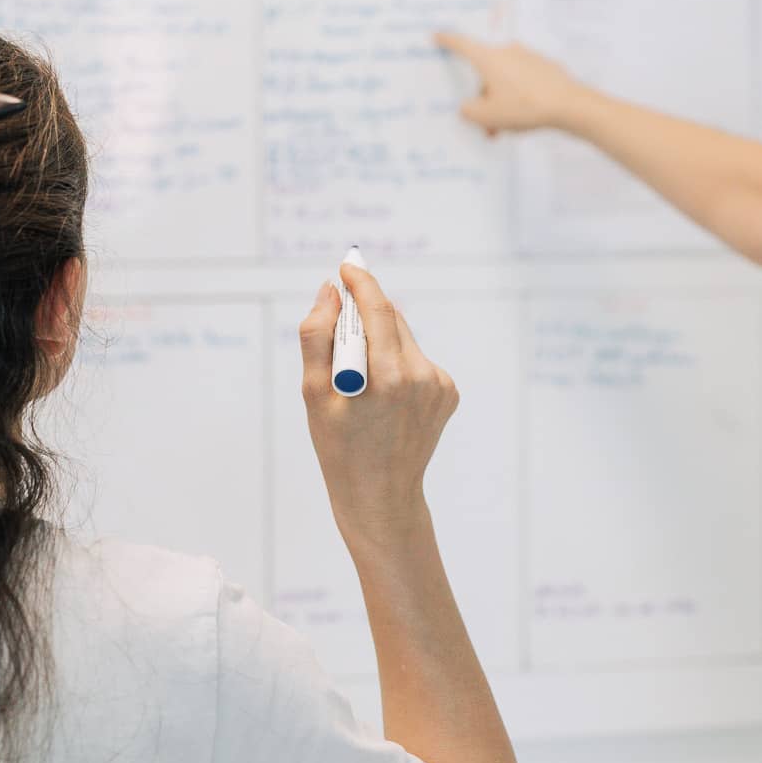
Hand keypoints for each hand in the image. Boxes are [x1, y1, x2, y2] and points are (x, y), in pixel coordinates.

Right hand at [298, 264, 458, 548]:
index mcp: (388, 376)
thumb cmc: (339, 447)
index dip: (361, 282)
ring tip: (359, 381)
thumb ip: (317, 336)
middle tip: (337, 325)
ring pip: (403, 339)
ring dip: (380, 342)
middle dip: (363, 313)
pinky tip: (383, 397)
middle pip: (391, 319)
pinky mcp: (448, 392)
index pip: (377, 308)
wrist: (381, 496)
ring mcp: (439, 385)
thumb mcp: (313, 394)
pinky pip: (416, 360)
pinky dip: (396, 364)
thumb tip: (330, 291)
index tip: (346, 266)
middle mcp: (421, 376)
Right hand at [434, 33, 593, 134]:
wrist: (569, 105)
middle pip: (486, 73)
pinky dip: (520, 96)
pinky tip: (526, 115)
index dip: (447, 40)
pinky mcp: (544, 66)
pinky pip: (524, 81)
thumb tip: (468, 107)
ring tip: (507, 127)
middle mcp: (507, 51)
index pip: (462, 44)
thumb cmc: (524, 107)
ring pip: (505, 80)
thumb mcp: (487, 116)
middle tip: (486, 123)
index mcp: (489, 59)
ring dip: (502, 101)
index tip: (437, 34)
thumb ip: (469, 111)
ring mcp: (528, 57)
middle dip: (483, 97)